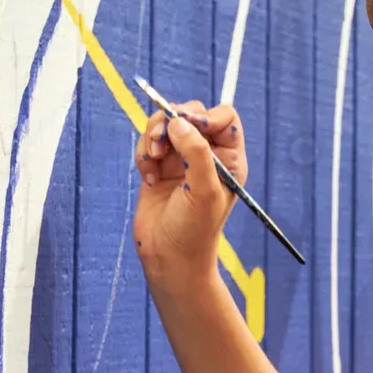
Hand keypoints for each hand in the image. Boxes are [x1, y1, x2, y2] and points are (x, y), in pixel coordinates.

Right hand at [133, 100, 248, 290]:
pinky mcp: (158, 168)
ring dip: (152, 137)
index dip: (205, 116)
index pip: (223, 117)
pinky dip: (143, 154)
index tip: (189, 129)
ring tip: (151, 161)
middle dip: (171, 122)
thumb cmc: (194, 230)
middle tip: (158, 142)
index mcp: (229, 159)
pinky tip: (147, 178)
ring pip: (164, 125)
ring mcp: (180, 160)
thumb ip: (196, 152)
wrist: (168, 259)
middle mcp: (207, 155)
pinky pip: (148, 143)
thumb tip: (178, 121)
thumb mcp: (204, 190)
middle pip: (190, 114)